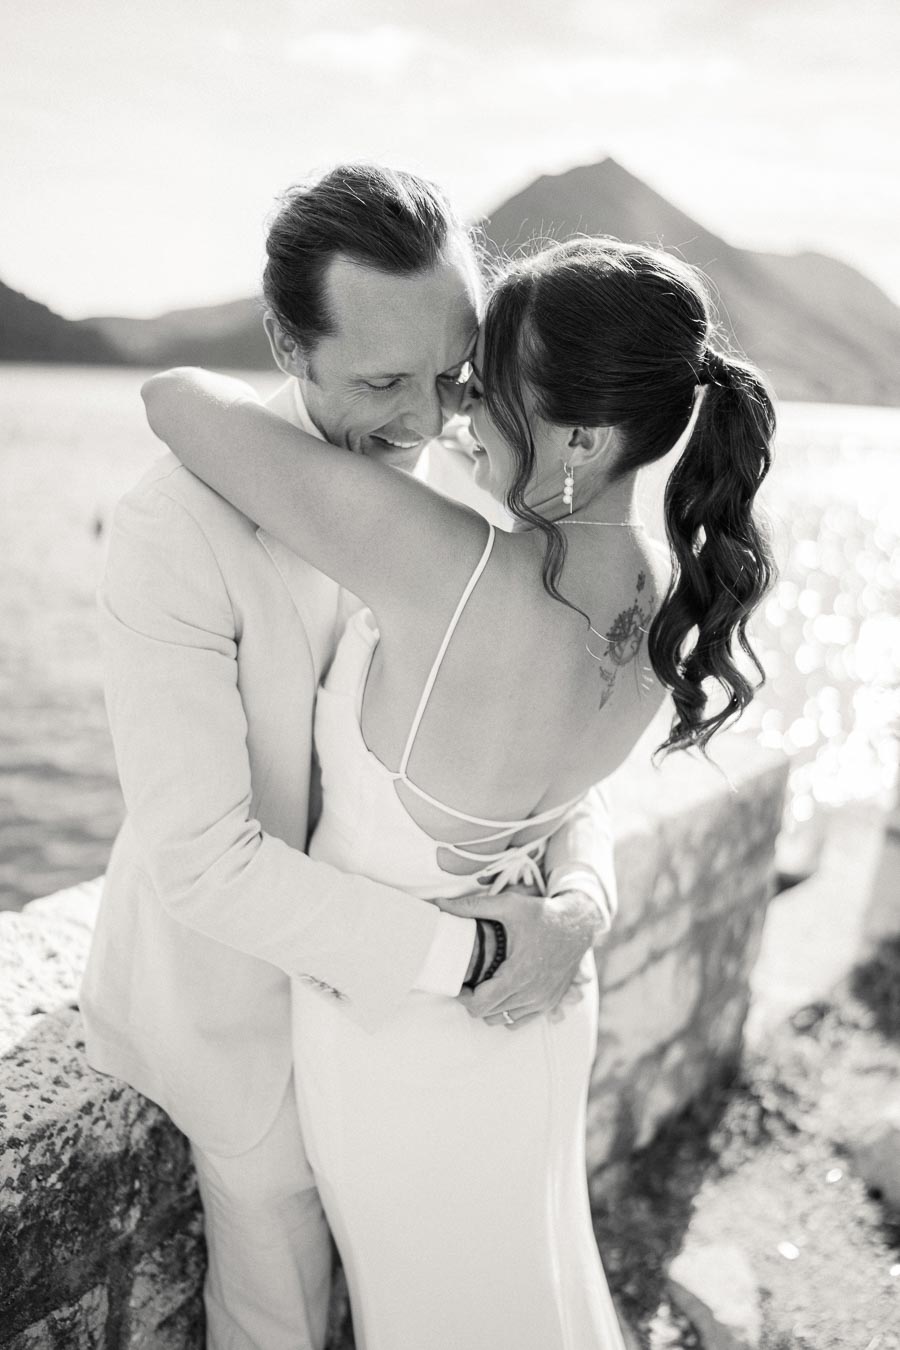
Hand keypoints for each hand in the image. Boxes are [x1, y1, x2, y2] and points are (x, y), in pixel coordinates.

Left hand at [434, 888, 601, 1028]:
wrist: (578, 925)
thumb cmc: (541, 914)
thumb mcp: (507, 905)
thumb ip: (471, 907)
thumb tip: (438, 904)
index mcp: (518, 973)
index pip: (481, 1004)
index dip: (463, 997)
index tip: (459, 983)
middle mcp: (532, 993)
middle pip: (489, 1014)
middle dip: (474, 1000)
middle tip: (468, 982)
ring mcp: (542, 1001)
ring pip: (503, 1020)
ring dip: (491, 1008)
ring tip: (485, 986)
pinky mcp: (550, 1003)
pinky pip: (520, 1022)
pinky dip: (508, 1013)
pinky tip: (503, 993)